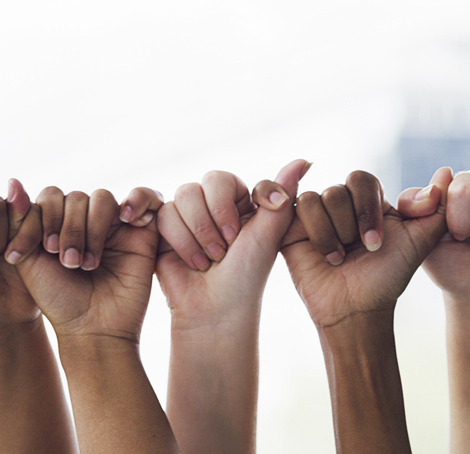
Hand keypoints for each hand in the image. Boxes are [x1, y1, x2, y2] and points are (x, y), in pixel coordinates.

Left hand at [16, 185, 163, 341]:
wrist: (93, 330)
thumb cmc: (58, 300)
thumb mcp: (28, 259)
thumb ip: (20, 220)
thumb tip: (13, 181)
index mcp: (58, 223)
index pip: (50, 197)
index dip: (42, 219)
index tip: (31, 253)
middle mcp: (86, 220)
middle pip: (75, 198)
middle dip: (68, 229)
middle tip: (66, 262)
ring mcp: (115, 225)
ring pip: (102, 199)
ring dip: (92, 228)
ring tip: (87, 263)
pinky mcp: (144, 231)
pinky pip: (145, 196)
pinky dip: (137, 199)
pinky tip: (126, 218)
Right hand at [156, 159, 309, 328]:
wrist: (216, 309)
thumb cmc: (247, 276)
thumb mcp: (268, 234)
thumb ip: (282, 194)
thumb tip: (305, 160)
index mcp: (238, 201)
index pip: (224, 179)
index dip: (228, 206)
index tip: (239, 236)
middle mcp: (211, 204)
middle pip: (201, 185)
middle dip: (212, 222)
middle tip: (224, 251)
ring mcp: (186, 216)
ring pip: (182, 198)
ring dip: (198, 234)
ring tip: (209, 261)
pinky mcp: (164, 230)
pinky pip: (164, 215)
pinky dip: (181, 242)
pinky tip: (192, 263)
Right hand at [281, 167, 453, 326]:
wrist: (357, 308)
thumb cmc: (387, 277)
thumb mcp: (420, 242)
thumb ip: (436, 209)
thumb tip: (445, 173)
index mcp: (367, 202)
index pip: (362, 180)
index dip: (368, 208)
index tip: (377, 243)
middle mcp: (339, 204)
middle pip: (340, 189)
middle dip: (352, 224)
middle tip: (360, 251)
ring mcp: (315, 215)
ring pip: (319, 198)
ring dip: (334, 232)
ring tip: (341, 257)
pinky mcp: (292, 226)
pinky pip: (300, 206)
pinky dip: (318, 233)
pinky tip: (327, 255)